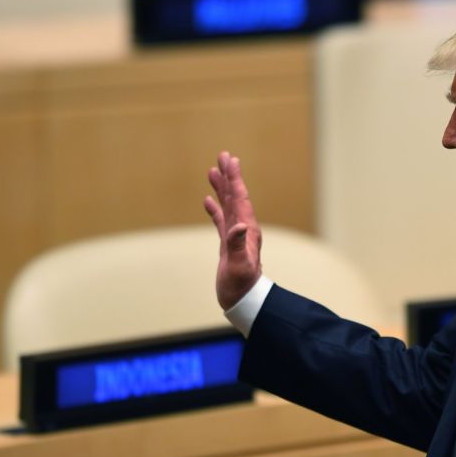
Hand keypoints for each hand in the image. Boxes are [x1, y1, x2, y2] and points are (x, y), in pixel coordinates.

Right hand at [203, 151, 261, 310]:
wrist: (242, 300)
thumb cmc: (241, 285)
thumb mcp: (239, 266)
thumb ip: (238, 246)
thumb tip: (238, 226)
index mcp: (247, 230)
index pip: (241, 199)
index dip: (235, 179)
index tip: (231, 160)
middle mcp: (244, 229)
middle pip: (235, 196)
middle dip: (229, 176)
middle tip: (224, 155)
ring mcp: (236, 236)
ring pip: (227, 205)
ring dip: (221, 188)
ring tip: (213, 170)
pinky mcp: (228, 244)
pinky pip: (220, 220)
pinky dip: (215, 208)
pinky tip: (208, 200)